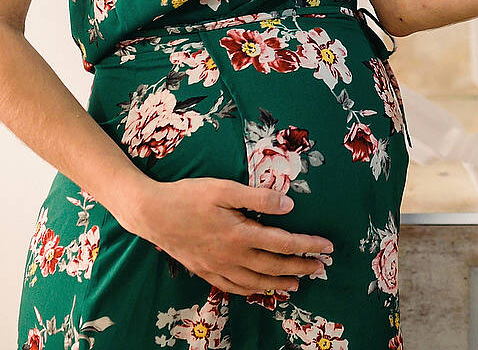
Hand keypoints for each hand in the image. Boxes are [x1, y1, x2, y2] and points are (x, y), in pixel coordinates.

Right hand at [122, 177, 332, 296]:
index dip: (308, 245)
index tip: (327, 247)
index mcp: (240, 234)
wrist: (151, 214)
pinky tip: (258, 289)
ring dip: (279, 283)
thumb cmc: (188, 196)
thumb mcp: (224, 188)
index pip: (283, 243)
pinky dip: (250, 290)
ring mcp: (217, 267)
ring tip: (297, 283)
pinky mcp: (205, 271)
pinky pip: (233, 287)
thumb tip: (289, 206)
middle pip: (274, 266)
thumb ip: (258, 197)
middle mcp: (231, 256)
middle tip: (320, 267)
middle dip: (301, 267)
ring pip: (255, 281)